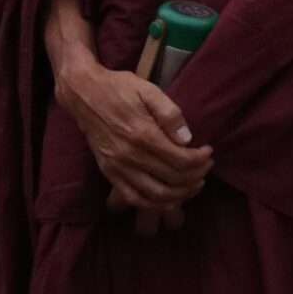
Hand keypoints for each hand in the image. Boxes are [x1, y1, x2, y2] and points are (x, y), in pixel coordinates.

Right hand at [56, 57, 212, 212]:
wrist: (84, 95)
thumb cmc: (119, 89)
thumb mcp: (148, 90)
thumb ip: (169, 113)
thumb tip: (187, 138)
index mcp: (142, 133)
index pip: (181, 160)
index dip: (201, 160)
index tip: (208, 152)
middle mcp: (129, 155)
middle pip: (173, 179)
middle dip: (196, 176)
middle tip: (206, 167)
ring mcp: (118, 167)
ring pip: (157, 195)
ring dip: (181, 194)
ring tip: (194, 184)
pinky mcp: (109, 173)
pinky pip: (134, 199)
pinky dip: (155, 205)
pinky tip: (170, 199)